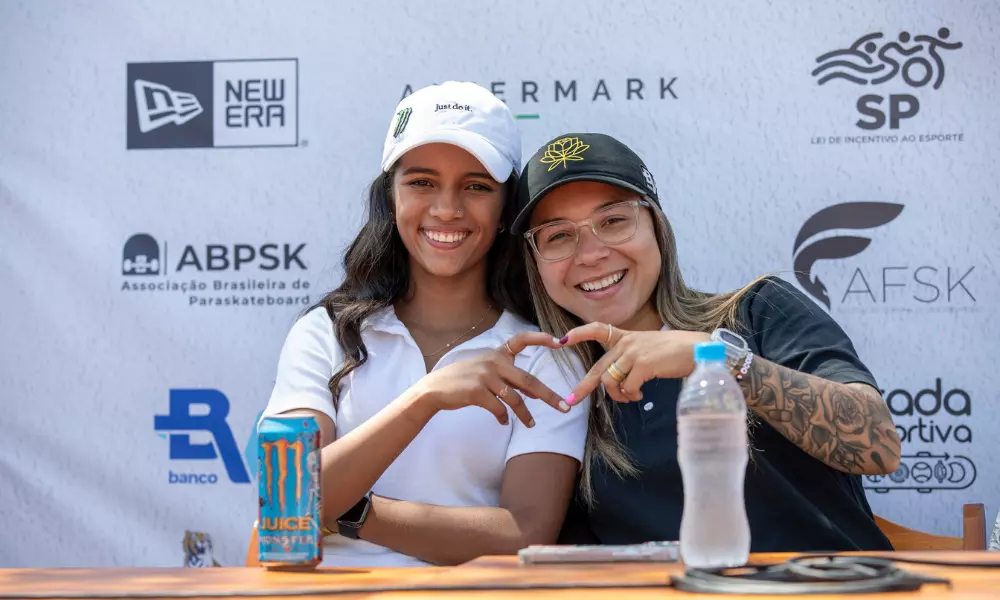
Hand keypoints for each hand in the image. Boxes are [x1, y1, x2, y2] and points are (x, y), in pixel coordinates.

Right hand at [416, 332, 570, 426]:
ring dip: (525, 414)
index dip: (540, 339)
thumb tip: (534, 392)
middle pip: (528, 380)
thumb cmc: (463, 380)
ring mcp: (485, 377)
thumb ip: (508, 376)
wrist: (434, 389)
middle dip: (548, 396)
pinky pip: (498, 408)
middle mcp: (493, 362)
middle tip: (563, 408)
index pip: (521, 340)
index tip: (559, 342)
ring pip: (514, 398)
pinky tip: (503, 422)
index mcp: (497, 354)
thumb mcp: (485, 369)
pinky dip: (503, 418)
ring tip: (531, 425)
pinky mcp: (477, 392)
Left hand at [560, 323, 709, 402]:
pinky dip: (631, 395)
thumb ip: (629, 361)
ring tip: (630, 397)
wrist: (697, 350)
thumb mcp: (647, 350)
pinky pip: (628, 387)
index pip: (597, 329)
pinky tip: (640, 395)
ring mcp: (634, 352)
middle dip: (583, 386)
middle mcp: (626, 343)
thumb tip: (617, 384)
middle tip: (570, 401)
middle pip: (599, 368)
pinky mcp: (643, 364)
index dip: (578, 334)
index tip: (561, 340)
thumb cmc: (673, 353)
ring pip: (611, 381)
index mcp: (626, 337)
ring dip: (618, 395)